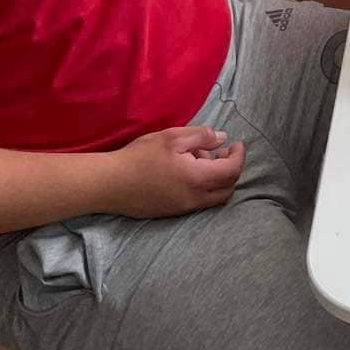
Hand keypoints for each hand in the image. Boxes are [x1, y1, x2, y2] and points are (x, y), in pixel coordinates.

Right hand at [108, 125, 244, 218]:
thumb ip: (202, 136)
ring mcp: (183, 209)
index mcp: (197, 179)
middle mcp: (194, 199)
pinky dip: (202, 187)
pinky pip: (198, 202)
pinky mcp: (172, 213)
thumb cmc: (140, 157)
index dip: (239, 156)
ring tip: (198, 157)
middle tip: (221, 152)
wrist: (110, 184)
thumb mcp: (172, 137)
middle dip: (230, 169)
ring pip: (213, 198)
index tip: (236, 144)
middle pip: (227, 189)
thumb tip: (223, 139)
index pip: (232, 171)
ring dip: (216, 178)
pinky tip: (186, 171)